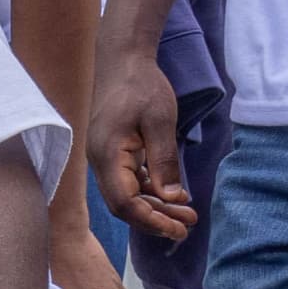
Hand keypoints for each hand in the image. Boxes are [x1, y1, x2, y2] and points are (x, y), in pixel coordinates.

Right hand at [87, 45, 195, 242]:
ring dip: (155, 207)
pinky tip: (174, 195)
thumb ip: (164, 160)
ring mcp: (105, 158)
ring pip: (127, 195)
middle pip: (124, 204)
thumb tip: (171, 197)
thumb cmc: (141, 85)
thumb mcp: (160, 120)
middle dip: (155, 219)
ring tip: (187, 213)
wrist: (122, 60)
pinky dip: (151, 191)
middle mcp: (100, 161)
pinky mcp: (114, 152)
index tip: (177, 228)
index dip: (149, 220)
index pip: (124, 202)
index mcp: (107, 155)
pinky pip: (130, 181)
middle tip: (187, 226)